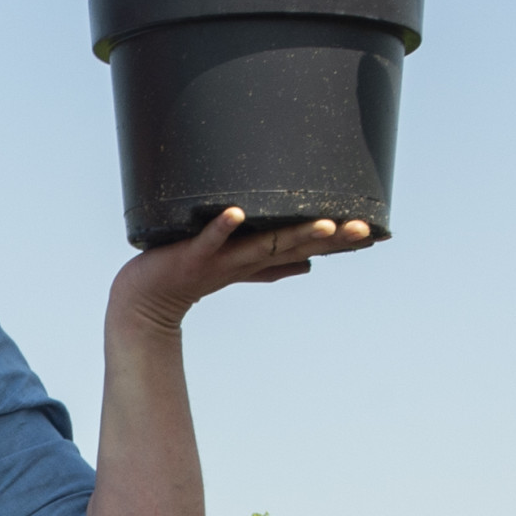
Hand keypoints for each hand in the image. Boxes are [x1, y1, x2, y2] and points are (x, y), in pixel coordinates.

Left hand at [108, 206, 372, 337]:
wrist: (144, 302)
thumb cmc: (188, 276)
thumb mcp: (235, 267)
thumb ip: (270, 263)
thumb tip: (308, 263)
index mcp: (258, 259)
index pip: (306, 248)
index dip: (338, 243)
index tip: (372, 232)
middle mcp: (246, 259)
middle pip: (294, 246)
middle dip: (329, 238)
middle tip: (362, 228)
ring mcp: (220, 259)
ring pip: (262, 246)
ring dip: (293, 235)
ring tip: (324, 222)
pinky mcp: (192, 256)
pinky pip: (209, 240)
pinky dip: (221, 226)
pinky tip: (236, 212)